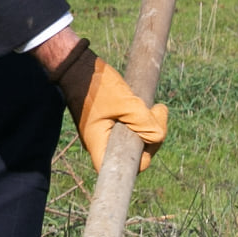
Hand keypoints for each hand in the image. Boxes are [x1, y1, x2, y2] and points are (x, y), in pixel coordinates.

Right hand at [56, 47, 167, 173]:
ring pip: (134, 141)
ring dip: (149, 126)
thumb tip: (158, 136)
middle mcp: (101, 144)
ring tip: (155, 107)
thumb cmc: (97, 86)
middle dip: (151, 137)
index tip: (149, 137)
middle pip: (133, 154)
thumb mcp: (125, 102)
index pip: (124, 168)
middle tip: (157, 111)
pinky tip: (146, 106)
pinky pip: (130, 130)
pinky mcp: (109, 124)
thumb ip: (145, 122)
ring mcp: (105, 134)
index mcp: (99, 145)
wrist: (78, 67)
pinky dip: (142, 121)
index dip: (142, 159)